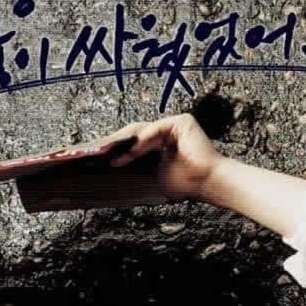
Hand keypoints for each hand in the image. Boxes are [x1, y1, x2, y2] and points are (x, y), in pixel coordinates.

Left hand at [104, 113, 223, 201]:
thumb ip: (138, 168)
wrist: (208, 182)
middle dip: (116, 143)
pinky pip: (156, 129)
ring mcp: (173, 125)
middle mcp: (165, 132)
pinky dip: (143, 140)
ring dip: (125, 142)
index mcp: (158, 144)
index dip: (116, 149)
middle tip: (98, 152)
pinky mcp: (181, 122)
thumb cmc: (187, 183)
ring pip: (142, 131)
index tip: (98, 157)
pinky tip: (131, 151)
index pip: (132, 142)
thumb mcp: (155, 175)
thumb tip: (114, 166)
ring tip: (109, 152)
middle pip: (134, 134)